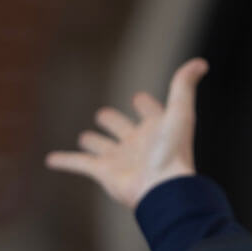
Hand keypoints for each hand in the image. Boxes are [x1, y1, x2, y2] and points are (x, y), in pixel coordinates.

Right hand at [46, 57, 209, 208]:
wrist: (162, 188)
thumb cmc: (172, 151)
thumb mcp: (180, 112)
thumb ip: (184, 86)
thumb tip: (200, 63)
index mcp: (156, 129)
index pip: (150, 113)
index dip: (146, 106)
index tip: (139, 99)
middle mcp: (137, 144)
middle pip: (122, 128)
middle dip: (113, 122)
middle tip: (104, 116)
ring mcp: (119, 159)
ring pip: (102, 147)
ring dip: (92, 142)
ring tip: (86, 139)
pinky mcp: (102, 172)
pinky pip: (79, 164)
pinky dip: (64, 161)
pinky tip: (50, 160)